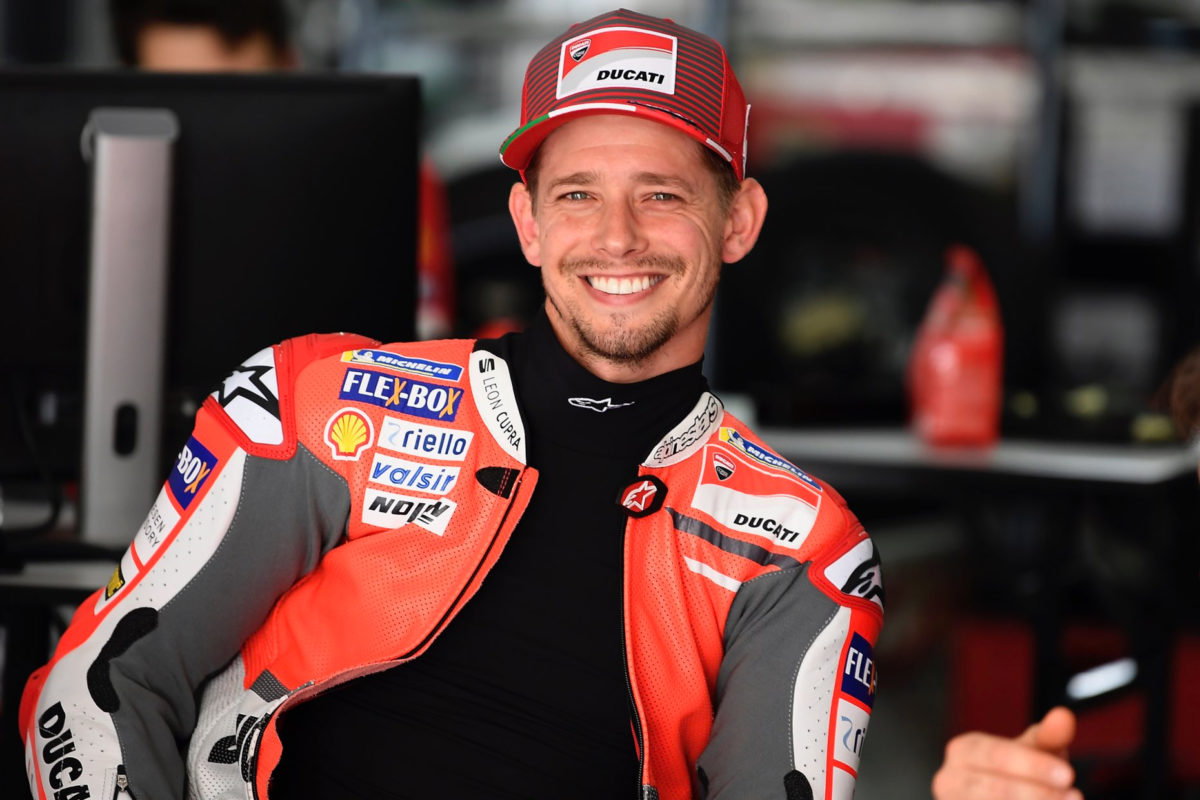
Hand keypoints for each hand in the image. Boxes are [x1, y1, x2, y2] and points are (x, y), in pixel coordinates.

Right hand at [931, 706, 1081, 799]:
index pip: (994, 755)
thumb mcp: (1033, 752)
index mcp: (963, 750)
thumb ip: (1048, 736)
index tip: (1068, 775)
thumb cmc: (1017, 772)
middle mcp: (949, 780)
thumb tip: (1064, 716)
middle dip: (1035, 793)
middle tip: (1076, 797)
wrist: (998, 797)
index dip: (1031, 765)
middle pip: (991, 787)